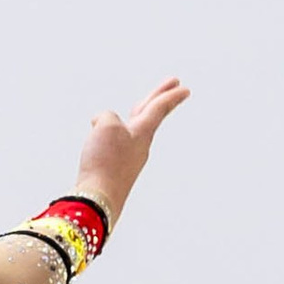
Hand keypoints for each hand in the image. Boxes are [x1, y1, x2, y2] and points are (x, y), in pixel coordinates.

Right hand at [74, 76, 188, 224]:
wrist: (99, 199)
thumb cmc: (105, 161)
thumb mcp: (105, 126)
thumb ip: (106, 117)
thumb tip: (99, 126)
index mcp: (142, 132)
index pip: (159, 108)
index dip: (170, 95)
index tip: (184, 88)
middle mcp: (139, 146)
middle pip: (150, 116)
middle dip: (159, 98)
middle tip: (173, 85)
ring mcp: (129, 160)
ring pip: (131, 131)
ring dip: (132, 118)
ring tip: (130, 112)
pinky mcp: (117, 171)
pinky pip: (116, 146)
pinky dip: (110, 137)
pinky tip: (100, 140)